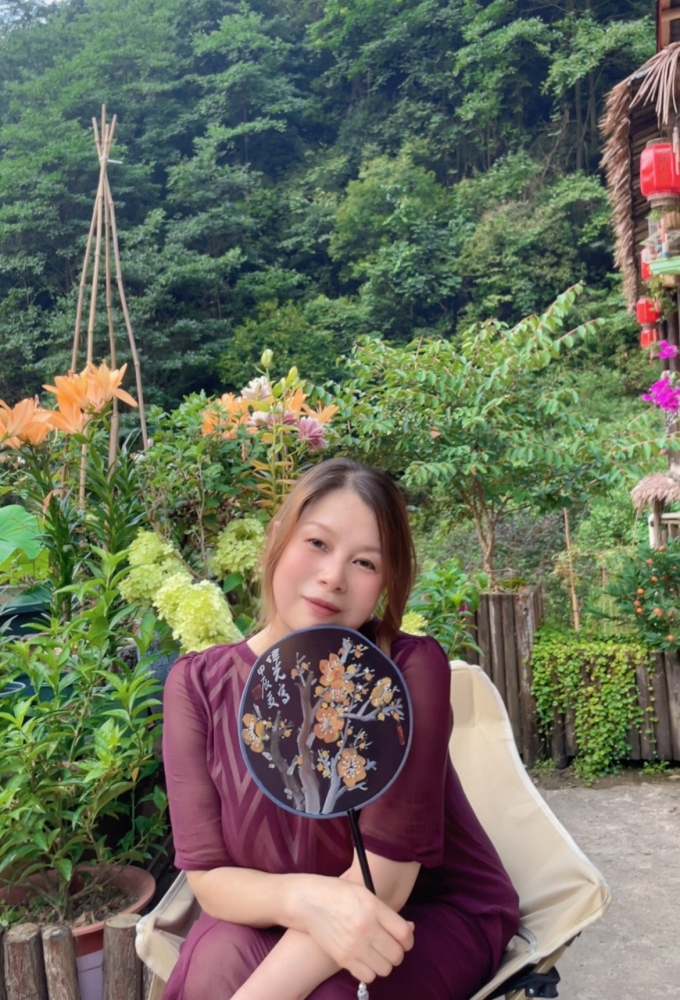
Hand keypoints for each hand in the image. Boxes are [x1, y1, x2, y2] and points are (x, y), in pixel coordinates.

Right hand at [294, 875, 414, 983]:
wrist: (308, 901)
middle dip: (397, 952)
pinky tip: (364, 959)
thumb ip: (387, 913)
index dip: (408, 940)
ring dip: (384, 963)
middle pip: (397, 955)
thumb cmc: (338, 893)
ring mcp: (354, 945)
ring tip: (376, 953)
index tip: (404, 940)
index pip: (404, 934)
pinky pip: (368, 976)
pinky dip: (370, 971)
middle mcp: (366, 928)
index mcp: (374, 908)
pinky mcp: (343, 958)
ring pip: (385, 969)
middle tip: (389, 946)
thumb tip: (409, 930)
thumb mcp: (365, 894)